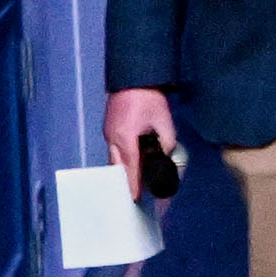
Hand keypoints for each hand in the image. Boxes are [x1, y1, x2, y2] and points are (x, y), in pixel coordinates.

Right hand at [104, 88, 177, 202]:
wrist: (133, 78)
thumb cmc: (149, 98)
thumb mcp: (164, 121)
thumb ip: (166, 141)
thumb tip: (165, 155)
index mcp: (125, 138)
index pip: (130, 167)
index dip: (132, 184)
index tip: (133, 199)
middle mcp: (112, 138)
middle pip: (118, 167)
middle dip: (125, 182)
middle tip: (134, 196)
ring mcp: (109, 133)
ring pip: (114, 159)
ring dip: (122, 171)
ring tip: (132, 184)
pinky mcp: (110, 128)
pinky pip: (114, 150)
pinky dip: (121, 160)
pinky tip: (130, 165)